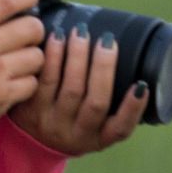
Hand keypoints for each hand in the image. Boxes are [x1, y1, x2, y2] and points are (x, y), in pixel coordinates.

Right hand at [0, 0, 48, 135]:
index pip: (4, 2)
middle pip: (30, 27)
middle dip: (33, 26)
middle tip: (26, 31)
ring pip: (36, 55)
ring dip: (32, 54)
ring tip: (20, 58)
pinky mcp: (1, 98)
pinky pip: (32, 82)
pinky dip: (27, 80)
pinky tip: (14, 80)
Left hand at [8, 20, 146, 154]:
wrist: (29, 140)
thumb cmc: (73, 121)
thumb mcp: (94, 125)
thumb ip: (110, 102)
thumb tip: (129, 59)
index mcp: (99, 139)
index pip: (121, 129)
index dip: (133, 109)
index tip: (141, 85)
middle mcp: (76, 135)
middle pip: (95, 103)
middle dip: (104, 69)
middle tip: (107, 40)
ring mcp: (52, 124)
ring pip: (70, 89)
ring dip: (77, 57)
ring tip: (81, 32)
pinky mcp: (30, 110)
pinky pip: (44, 81)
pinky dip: (52, 57)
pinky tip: (57, 38)